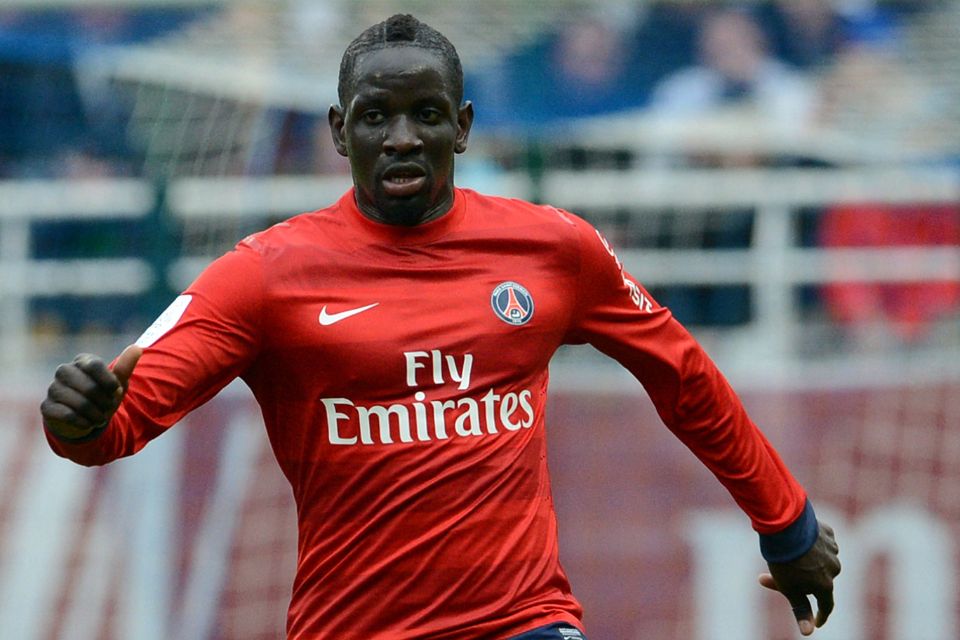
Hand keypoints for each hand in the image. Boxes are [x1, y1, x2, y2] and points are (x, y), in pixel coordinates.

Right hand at [41, 344, 142, 439]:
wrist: (84, 416)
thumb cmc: (103, 395)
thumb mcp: (116, 383)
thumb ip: (125, 366)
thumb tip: (137, 348)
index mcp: (82, 361)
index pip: (95, 366)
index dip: (109, 382)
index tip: (116, 390)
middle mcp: (64, 371)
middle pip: (89, 388)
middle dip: (105, 402)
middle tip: (109, 407)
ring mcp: (53, 388)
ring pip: (79, 403)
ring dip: (96, 415)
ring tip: (102, 418)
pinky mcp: (47, 406)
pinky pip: (67, 415)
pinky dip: (84, 422)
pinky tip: (89, 423)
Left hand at [759, 520, 839, 635]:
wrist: (785, 525)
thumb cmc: (784, 559)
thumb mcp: (788, 587)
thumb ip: (800, 609)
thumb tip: (809, 633)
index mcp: (825, 584)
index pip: (826, 605)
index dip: (821, 615)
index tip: (817, 621)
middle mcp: (834, 568)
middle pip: (820, 579)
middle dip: (804, 579)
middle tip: (779, 573)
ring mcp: (832, 549)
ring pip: (820, 559)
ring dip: (806, 560)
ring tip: (788, 552)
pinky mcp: (827, 532)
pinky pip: (820, 542)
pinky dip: (810, 543)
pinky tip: (797, 538)